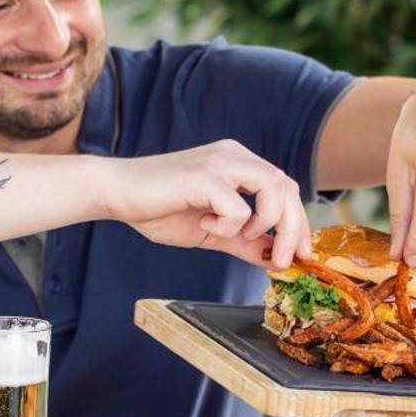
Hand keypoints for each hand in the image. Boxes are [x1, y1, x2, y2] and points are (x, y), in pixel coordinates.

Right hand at [105, 140, 306, 268]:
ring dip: (268, 224)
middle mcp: (235, 156)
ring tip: (242, 239)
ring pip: (274, 187)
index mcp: (238, 164)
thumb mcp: (212, 232)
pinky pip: (238, 206)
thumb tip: (274, 258)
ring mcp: (221, 162)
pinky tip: (204, 225)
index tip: (299, 254)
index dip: (298, 222)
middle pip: (287, 186)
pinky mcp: (205, 176)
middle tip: (284, 260)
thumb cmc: (158, 209)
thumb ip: (244, 242)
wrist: (116, 194)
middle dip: (292, 228)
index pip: (285, 187)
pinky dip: (229, 226)